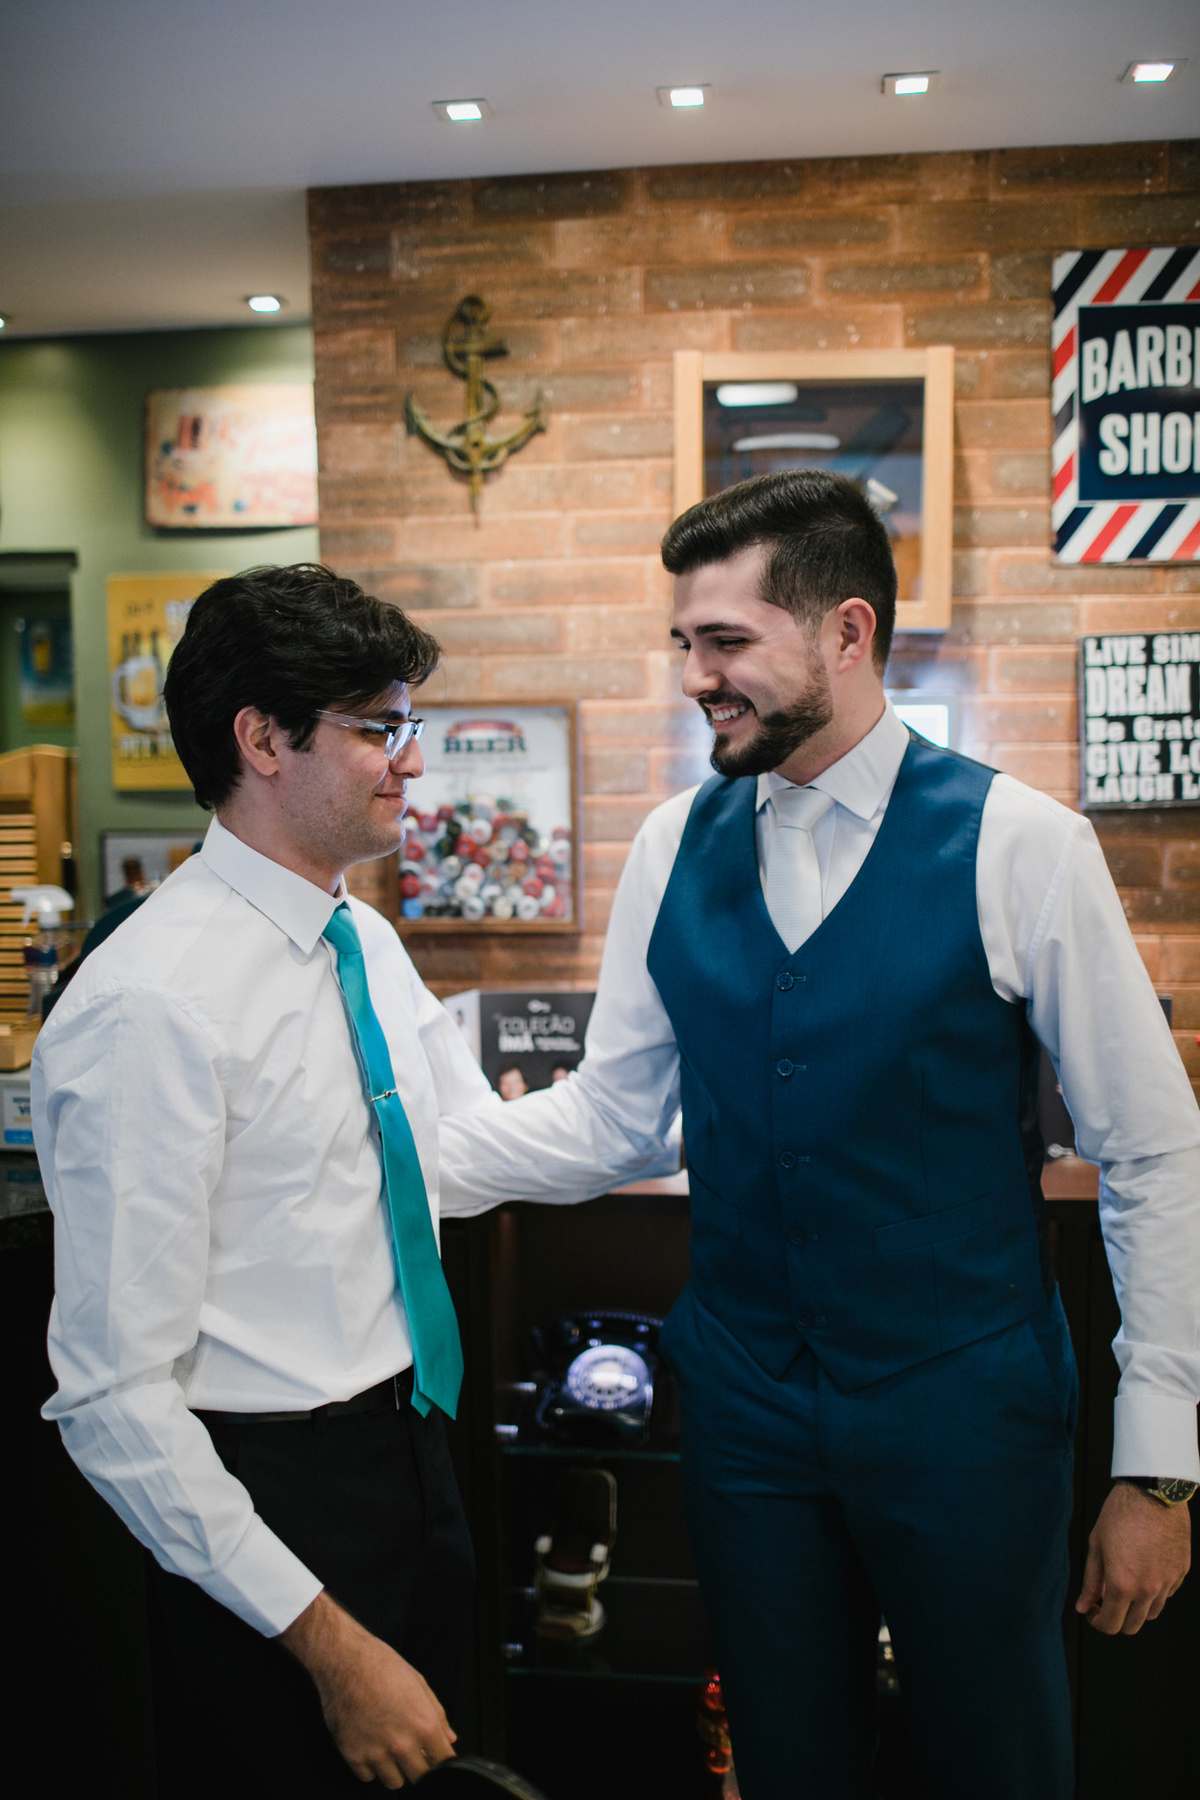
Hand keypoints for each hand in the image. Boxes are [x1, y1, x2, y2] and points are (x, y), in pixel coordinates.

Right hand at [280, 1589, 455, 1785]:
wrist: (345, 1661)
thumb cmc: (382, 1666)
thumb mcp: (419, 1683)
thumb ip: (438, 1715)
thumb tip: (450, 1738)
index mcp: (423, 1725)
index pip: (444, 1762)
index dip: (442, 1760)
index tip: (437, 1758)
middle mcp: (402, 1744)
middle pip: (420, 1777)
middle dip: (420, 1766)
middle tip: (413, 1752)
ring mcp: (376, 1753)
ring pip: (395, 1783)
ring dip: (395, 1770)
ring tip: (388, 1747)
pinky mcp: (353, 1756)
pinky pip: (368, 1777)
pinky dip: (369, 1766)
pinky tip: (369, 1745)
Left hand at [1076, 1482, 1190, 1634]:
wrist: (1153, 1492)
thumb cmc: (1120, 1514)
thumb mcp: (1097, 1545)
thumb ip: (1090, 1581)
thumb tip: (1082, 1607)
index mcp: (1122, 1584)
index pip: (1110, 1625)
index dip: (1097, 1622)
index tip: (1092, 1611)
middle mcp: (1148, 1589)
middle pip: (1132, 1626)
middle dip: (1116, 1618)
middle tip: (1106, 1601)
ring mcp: (1167, 1583)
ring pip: (1151, 1613)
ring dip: (1136, 1607)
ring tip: (1125, 1583)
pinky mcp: (1181, 1573)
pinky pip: (1166, 1594)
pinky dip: (1154, 1592)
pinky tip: (1144, 1570)